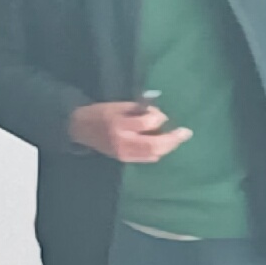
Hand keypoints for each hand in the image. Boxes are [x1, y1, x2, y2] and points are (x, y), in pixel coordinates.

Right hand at [72, 100, 188, 162]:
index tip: (160, 114)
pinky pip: (147, 158)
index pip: (146, 123)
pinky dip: (158, 152)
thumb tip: (159, 116)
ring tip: (177, 138)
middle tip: (185, 132)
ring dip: (168, 147)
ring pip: (152, 154)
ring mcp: (123, 153)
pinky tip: (162, 145)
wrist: (80, 129)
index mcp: (119, 124)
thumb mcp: (118, 105)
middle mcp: (122, 141)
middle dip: (172, 139)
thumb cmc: (100, 113)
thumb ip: (139, 110)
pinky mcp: (124, 159)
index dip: (158, 118)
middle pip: (153, 145)